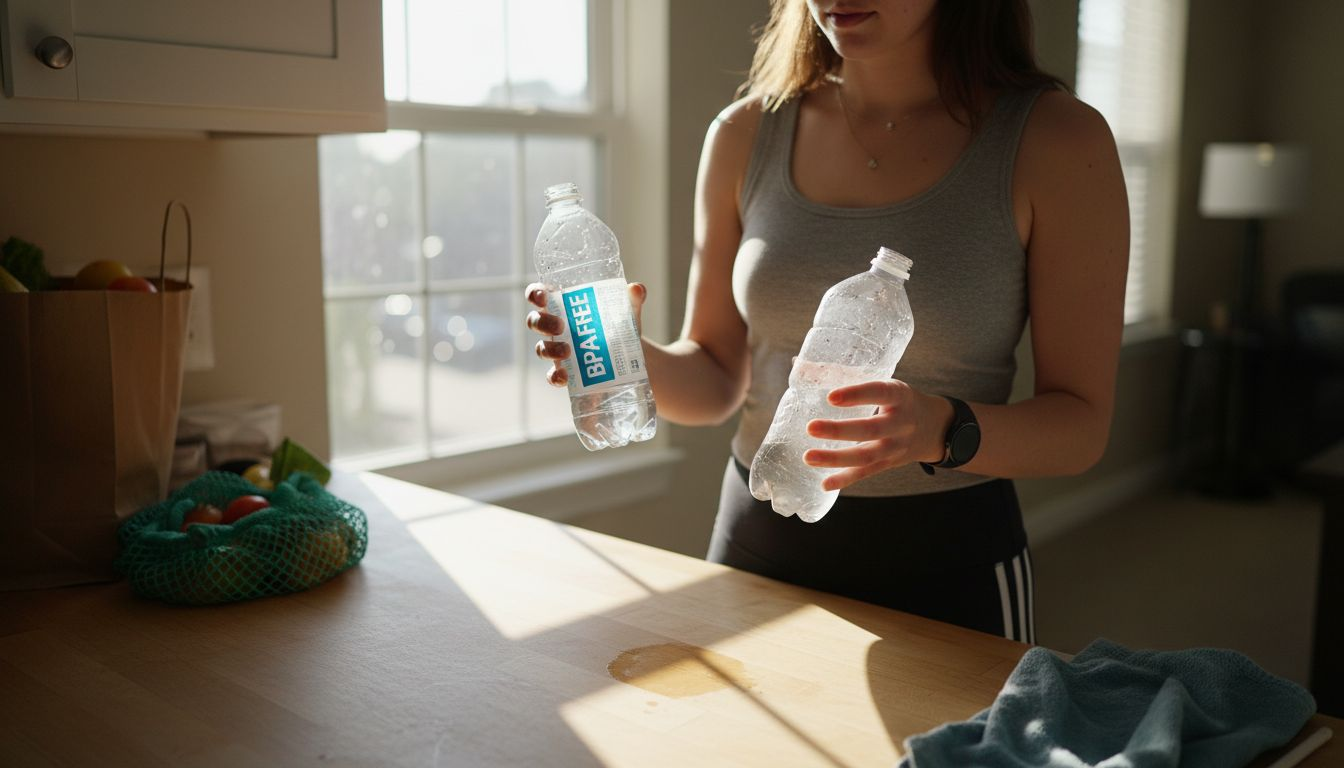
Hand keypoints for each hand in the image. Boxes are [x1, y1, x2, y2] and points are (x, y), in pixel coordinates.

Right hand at [525, 282, 646, 387]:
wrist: (628, 357)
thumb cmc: (617, 326)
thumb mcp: (626, 312)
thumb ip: (632, 299)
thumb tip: (638, 288)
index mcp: (563, 305)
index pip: (538, 295)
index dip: (534, 293)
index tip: (542, 295)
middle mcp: (554, 327)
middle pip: (535, 322)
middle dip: (542, 323)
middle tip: (560, 325)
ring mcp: (557, 350)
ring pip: (541, 349)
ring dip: (550, 350)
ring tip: (568, 351)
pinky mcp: (563, 371)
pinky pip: (551, 375)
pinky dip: (554, 377)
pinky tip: (564, 377)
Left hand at [802, 380, 952, 490]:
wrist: (935, 427)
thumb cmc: (898, 400)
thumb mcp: (886, 383)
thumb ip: (848, 377)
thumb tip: (798, 363)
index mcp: (899, 395)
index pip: (879, 392)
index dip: (856, 395)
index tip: (831, 396)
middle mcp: (900, 422)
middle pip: (871, 429)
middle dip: (839, 430)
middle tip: (810, 427)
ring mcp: (896, 446)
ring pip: (867, 455)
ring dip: (836, 458)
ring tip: (808, 457)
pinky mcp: (889, 463)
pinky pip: (867, 473)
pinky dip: (846, 479)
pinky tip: (825, 483)